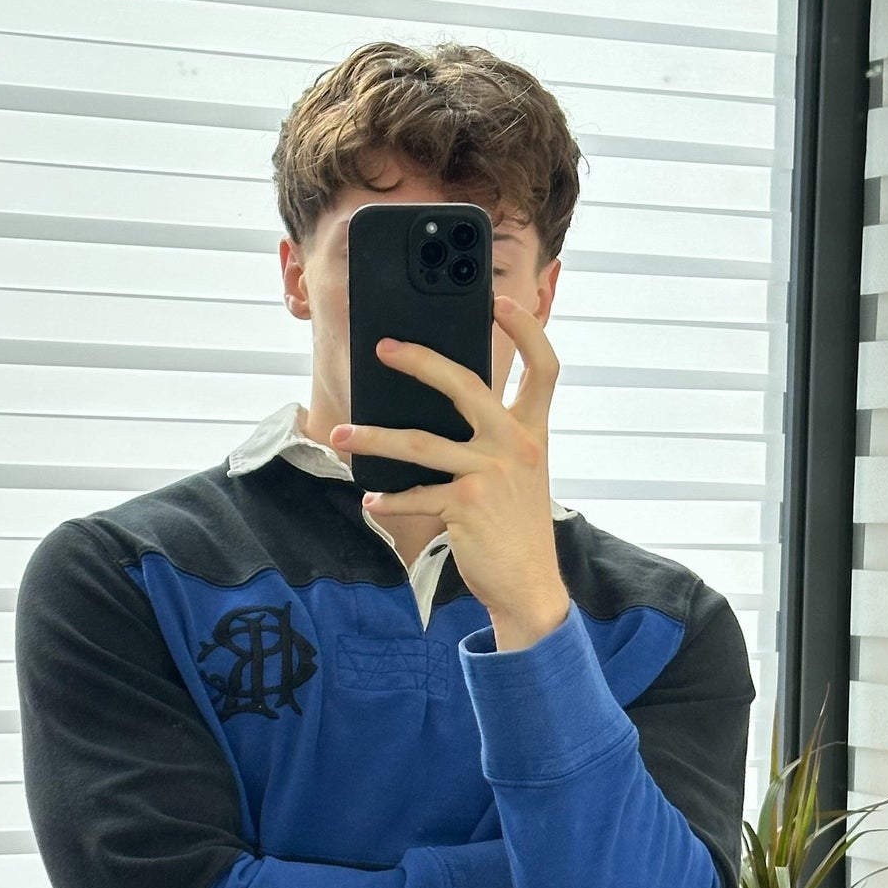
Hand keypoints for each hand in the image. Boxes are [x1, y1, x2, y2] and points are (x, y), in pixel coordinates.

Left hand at [329, 295, 569, 645]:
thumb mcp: (521, 476)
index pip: (544, 368)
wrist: (529, 586)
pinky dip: (390, 499)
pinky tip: (372, 500)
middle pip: (466, 384)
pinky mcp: (467, 504)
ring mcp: (492, 473)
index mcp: (534, 433)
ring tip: (342, 433)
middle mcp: (516, 446)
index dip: (526, 329)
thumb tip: (439, 415)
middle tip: (384, 348)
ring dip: (374, 437)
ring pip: (420, 442)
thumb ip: (496, 440)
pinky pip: (416, 493)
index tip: (500, 302)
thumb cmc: (517, 529)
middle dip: (420, 361)